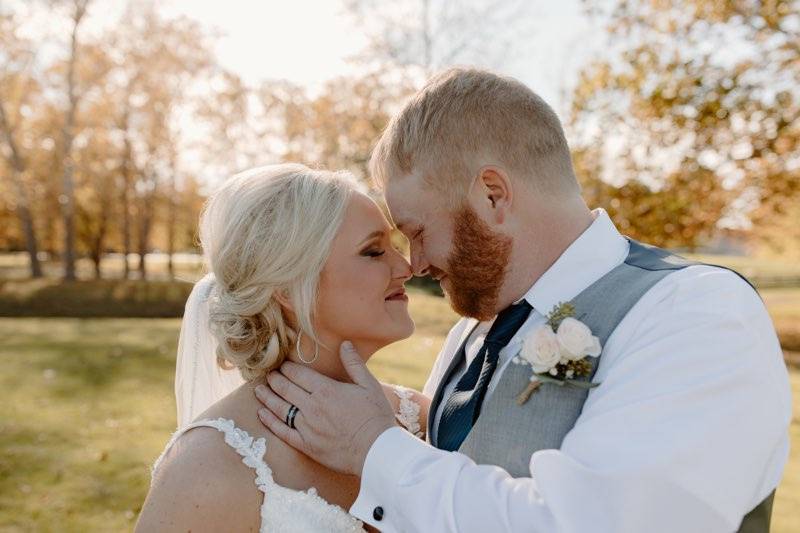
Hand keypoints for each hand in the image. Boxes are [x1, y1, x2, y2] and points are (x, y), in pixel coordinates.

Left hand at [254, 341, 396, 475]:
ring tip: (259, 391)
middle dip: (275, 380)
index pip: (299, 374)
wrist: (377, 450)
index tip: (282, 365)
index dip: (288, 368)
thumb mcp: (369, 385)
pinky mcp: (306, 445)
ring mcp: (306, 427)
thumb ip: (354, 363)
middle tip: (268, 375)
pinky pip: (282, 432)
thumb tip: (344, 344)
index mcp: (326, 390)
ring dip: (267, 398)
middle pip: (285, 389)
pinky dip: (270, 422)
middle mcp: (312, 407)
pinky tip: (262, 415)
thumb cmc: (376, 416)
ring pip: (280, 409)